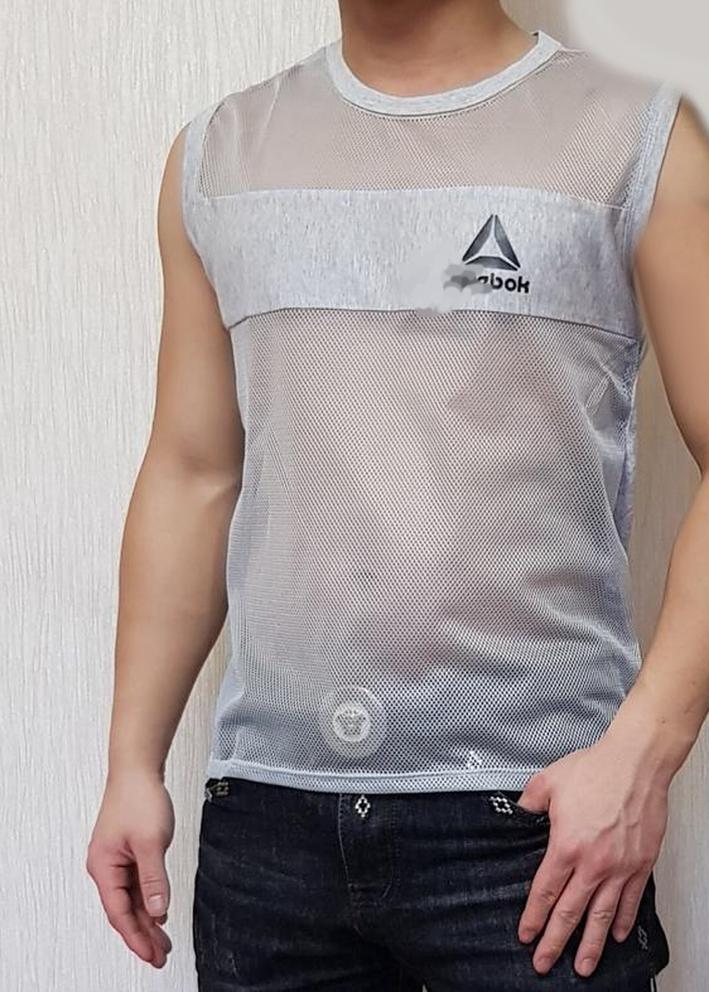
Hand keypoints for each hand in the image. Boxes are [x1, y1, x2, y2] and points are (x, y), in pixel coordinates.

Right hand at [86, 770, 174, 967]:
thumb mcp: (151, 841)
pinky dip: (148, 900)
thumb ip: (154, 878)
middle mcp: (106, 867)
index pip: (119, 913)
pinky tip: (160, 913)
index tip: (151, 955)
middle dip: (142, 935)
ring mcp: (116, 861)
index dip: (136, 937)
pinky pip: (136, 885)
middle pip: (124, 911)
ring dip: (147, 920)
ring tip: (163, 942)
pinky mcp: (127, 853)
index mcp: (104, 867)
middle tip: (161, 955)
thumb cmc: (138, 798)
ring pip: (132, 899)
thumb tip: (158, 911)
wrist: (137, 770)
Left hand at [515, 737, 668, 977]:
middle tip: (544, 964)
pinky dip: (623, 921)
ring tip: (582, 967)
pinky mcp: (641, 864)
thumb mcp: (547, 782)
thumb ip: (528, 805)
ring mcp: (620, 867)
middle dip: (555, 941)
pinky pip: (631, 901)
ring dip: (590, 944)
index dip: (534, 917)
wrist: (636, 763)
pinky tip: (616, 936)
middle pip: (570, 912)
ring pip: (602, 915)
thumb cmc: (596, 769)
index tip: (526, 935)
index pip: (546, 891)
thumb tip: (515, 816)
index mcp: (567, 845)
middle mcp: (594, 863)